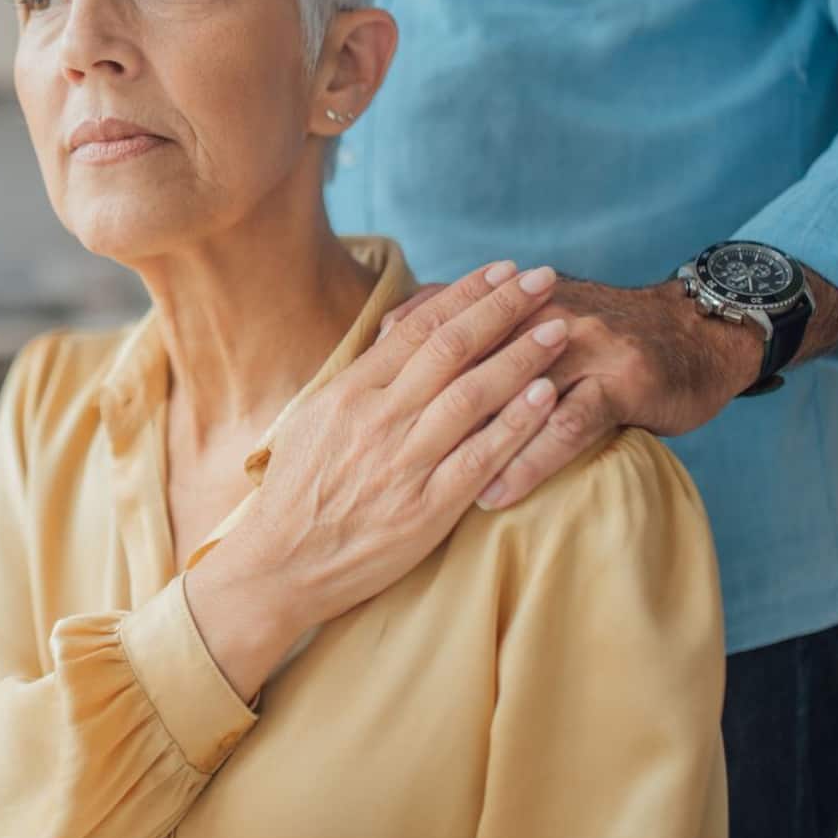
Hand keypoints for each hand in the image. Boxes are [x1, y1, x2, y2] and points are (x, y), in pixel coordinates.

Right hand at [188, 260, 570, 691]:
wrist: (280, 567)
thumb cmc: (298, 494)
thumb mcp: (314, 422)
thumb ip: (360, 383)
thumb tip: (397, 341)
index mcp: (348, 393)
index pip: (416, 328)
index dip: (464, 295)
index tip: (502, 271)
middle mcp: (377, 420)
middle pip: (451, 349)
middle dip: (502, 308)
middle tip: (543, 279)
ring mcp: (403, 463)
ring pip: (471, 395)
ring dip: (520, 356)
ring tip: (558, 328)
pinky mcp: (426, 509)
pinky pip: (480, 457)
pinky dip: (515, 423)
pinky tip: (546, 396)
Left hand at [380, 272, 762, 510]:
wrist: (700, 332)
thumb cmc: (605, 336)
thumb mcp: (540, 317)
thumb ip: (476, 323)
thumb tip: (399, 326)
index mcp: (515, 302)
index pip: (439, 322)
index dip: (392, 363)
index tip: (350, 402)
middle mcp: (542, 315)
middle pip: (465, 357)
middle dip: (413, 408)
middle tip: (368, 458)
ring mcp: (582, 346)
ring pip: (509, 394)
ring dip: (463, 443)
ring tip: (418, 491)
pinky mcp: (621, 380)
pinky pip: (565, 424)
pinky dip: (528, 459)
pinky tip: (497, 494)